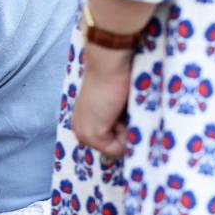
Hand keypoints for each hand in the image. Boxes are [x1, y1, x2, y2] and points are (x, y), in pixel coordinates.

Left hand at [72, 44, 133, 158]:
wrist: (109, 64)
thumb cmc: (117, 77)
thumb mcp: (117, 105)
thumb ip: (119, 121)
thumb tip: (134, 133)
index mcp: (84, 122)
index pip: (110, 144)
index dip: (125, 132)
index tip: (125, 112)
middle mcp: (80, 130)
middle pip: (113, 149)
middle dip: (127, 133)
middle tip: (124, 111)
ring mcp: (84, 134)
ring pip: (116, 150)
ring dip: (128, 133)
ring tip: (122, 110)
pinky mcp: (92, 134)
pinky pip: (118, 150)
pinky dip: (127, 136)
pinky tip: (121, 114)